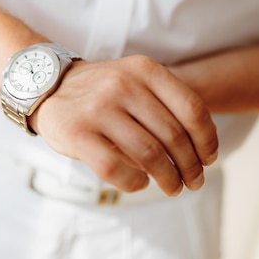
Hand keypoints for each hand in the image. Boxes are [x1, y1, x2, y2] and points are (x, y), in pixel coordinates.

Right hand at [29, 55, 218, 195]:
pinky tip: (140, 183)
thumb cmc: (103, 91)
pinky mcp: (77, 134)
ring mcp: (98, 109)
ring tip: (173, 188)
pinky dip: (135, 183)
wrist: (48, 85)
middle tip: (193, 182)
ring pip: (150, 155)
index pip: (192, 109)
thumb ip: (167, 105)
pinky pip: (116, 168)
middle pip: (174, 136)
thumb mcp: (136, 80)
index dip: (207, 140)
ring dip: (169, 179)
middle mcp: (123, 84)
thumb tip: (202, 153)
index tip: (209, 159)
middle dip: (191, 166)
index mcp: (145, 70)